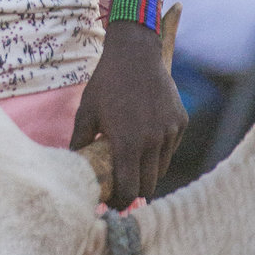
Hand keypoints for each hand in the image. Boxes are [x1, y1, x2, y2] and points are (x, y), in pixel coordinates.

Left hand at [70, 23, 186, 208]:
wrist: (135, 53)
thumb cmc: (106, 83)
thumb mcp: (86, 112)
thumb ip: (79, 143)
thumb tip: (73, 166)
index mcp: (128, 143)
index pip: (129, 190)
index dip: (120, 201)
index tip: (112, 202)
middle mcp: (153, 141)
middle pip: (148, 186)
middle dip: (135, 191)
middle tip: (122, 187)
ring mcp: (170, 131)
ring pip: (161, 168)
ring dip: (148, 171)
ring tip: (133, 163)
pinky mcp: (181, 121)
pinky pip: (171, 148)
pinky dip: (160, 151)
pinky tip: (146, 139)